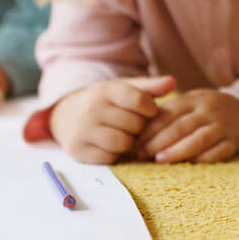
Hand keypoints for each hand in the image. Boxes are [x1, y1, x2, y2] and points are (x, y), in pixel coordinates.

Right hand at [21, 74, 176, 163]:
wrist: (66, 115)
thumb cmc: (105, 102)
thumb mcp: (124, 89)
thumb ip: (149, 87)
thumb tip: (173, 82)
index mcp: (105, 90)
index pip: (139, 101)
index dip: (151, 109)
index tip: (150, 112)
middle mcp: (92, 108)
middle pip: (135, 125)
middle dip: (140, 127)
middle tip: (135, 125)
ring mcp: (83, 130)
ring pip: (123, 143)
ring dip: (130, 142)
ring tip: (126, 134)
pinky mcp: (78, 150)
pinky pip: (110, 157)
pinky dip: (116, 153)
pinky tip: (112, 144)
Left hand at [135, 89, 238, 163]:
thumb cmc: (208, 111)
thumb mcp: (191, 102)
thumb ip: (169, 113)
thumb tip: (138, 134)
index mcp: (194, 99)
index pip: (168, 114)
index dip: (150, 130)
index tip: (136, 143)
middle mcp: (209, 111)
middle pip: (180, 127)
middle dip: (158, 142)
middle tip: (142, 154)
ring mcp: (223, 126)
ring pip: (198, 139)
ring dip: (177, 151)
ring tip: (160, 160)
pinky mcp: (234, 142)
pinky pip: (219, 152)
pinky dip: (203, 159)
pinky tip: (189, 165)